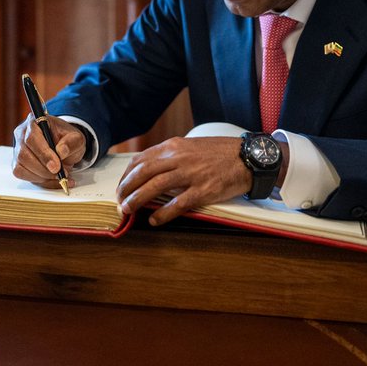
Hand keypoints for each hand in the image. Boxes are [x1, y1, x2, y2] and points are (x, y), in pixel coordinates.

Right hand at [12, 114, 87, 188]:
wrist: (64, 146)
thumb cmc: (67, 139)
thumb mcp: (76, 138)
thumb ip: (71, 143)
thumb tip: (61, 151)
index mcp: (35, 121)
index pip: (32, 137)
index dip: (43, 154)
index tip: (56, 166)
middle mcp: (22, 133)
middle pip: (24, 154)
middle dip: (43, 168)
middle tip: (60, 174)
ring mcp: (18, 148)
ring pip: (21, 166)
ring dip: (42, 176)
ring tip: (59, 175)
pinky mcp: (17, 162)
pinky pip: (22, 174)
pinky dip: (39, 180)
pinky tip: (51, 179)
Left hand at [116, 136, 257, 226]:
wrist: (247, 157)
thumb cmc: (219, 153)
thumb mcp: (191, 146)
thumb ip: (171, 155)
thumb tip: (150, 170)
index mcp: (174, 146)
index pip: (141, 159)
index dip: (127, 175)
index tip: (121, 186)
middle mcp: (179, 157)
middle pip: (144, 172)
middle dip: (127, 188)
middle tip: (119, 201)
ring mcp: (191, 173)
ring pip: (156, 186)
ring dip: (138, 199)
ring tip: (128, 210)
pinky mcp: (204, 190)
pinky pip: (178, 203)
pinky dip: (163, 213)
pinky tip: (154, 219)